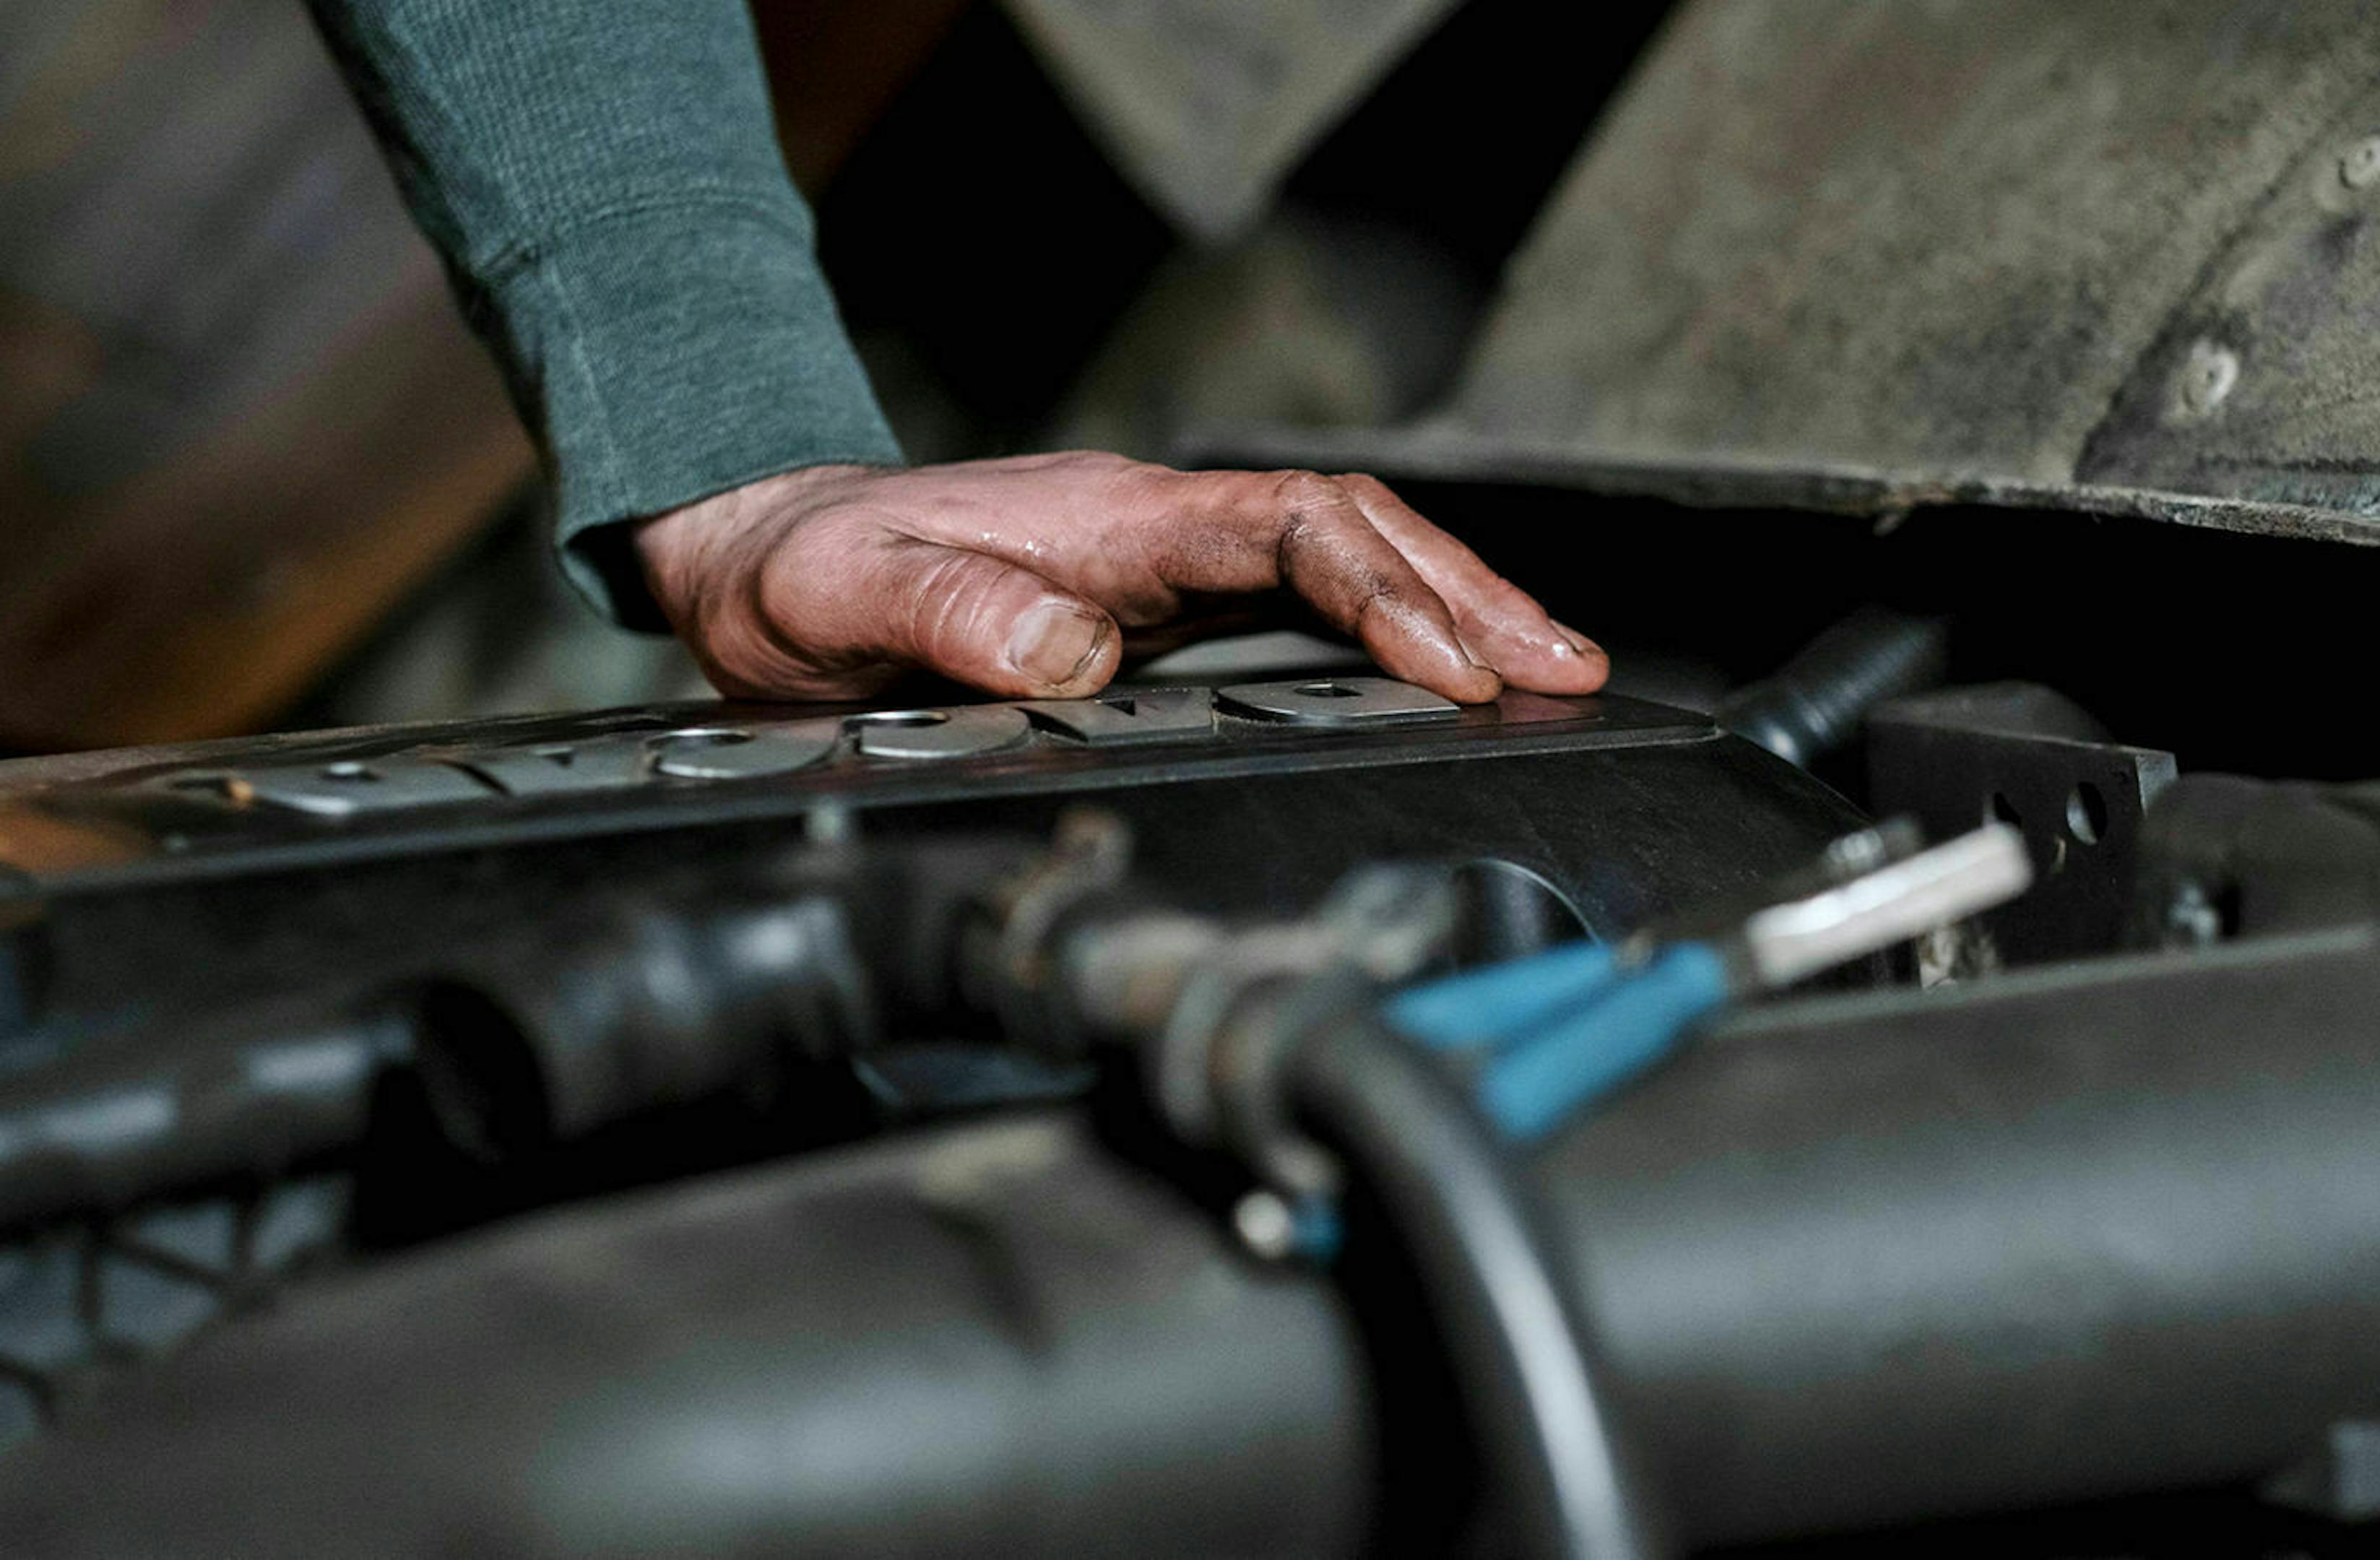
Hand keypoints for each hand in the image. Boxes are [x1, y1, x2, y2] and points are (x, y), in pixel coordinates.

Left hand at [631, 454, 1608, 703]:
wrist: (765, 559)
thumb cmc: (807, 578)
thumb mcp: (853, 600)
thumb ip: (959, 620)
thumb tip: (1078, 655)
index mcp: (1114, 521)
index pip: (1292, 528)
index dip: (1384, 591)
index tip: (1451, 667)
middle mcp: (1161, 535)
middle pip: (1357, 535)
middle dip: (1470, 596)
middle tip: (1568, 668)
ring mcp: (1170, 569)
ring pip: (1349, 564)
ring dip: (1454, 612)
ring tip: (1553, 672)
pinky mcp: (1163, 611)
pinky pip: (1306, 607)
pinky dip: (1391, 636)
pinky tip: (1440, 683)